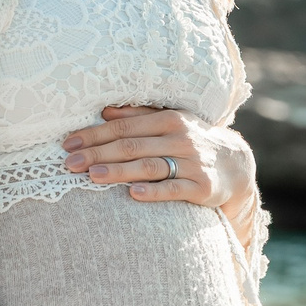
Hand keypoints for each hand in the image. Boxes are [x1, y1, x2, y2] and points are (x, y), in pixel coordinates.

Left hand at [64, 106, 256, 212]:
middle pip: (132, 146)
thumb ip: (138, 116)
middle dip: (98, 154)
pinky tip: (134, 194)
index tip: (69, 144)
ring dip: (119, 171)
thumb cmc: (192, 141)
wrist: (236, 165)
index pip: (124, 127)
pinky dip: (154, 191)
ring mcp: (192, 163)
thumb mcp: (170, 122)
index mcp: (169, 119)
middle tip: (70, 163)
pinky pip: (174, 189)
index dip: (95, 134)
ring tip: (92, 176)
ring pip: (149, 166)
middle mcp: (180, 138)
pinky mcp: (202, 187)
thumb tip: (104, 110)